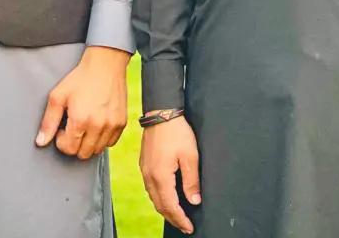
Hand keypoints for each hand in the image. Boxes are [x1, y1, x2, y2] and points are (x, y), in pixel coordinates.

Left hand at [35, 46, 130, 159]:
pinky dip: (102, 139)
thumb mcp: (58, 96)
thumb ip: (48, 122)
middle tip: (73, 127)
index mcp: (80, 120)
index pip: (68, 149)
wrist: (105, 65)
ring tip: (85, 125)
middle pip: (83, 154)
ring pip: (97, 150)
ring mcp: (112, 125)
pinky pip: (110, 143)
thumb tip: (40, 142)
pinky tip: (96, 124)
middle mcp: (98, 126)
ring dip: (88, 143)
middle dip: (74, 144)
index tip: (62, 128)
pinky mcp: (121, 122)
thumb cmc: (80, 78)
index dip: (61, 140)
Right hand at [140, 114, 199, 234]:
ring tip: (178, 215)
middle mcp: (149, 176)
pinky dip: (159, 198)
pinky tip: (167, 197)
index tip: (190, 227)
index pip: (170, 206)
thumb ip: (191, 181)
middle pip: (160, 205)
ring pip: (154, 198)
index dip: (181, 219)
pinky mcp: (144, 165)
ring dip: (165, 209)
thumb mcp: (190, 156)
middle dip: (173, 218)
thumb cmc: (177, 132)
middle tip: (185, 226)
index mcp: (161, 176)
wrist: (161, 113)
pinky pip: (150, 188)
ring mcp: (145, 171)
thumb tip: (194, 201)